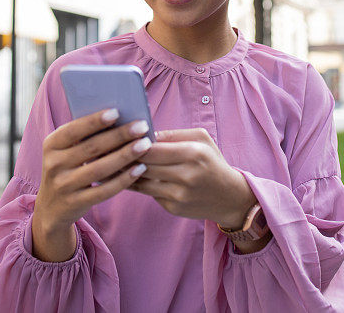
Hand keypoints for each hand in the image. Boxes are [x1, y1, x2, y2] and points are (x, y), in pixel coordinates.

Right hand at [31, 108, 152, 261]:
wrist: (51, 208)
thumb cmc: (67, 169)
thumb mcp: (65, 151)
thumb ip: (84, 137)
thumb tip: (119, 117)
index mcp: (51, 145)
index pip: (73, 130)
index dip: (94, 121)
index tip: (117, 111)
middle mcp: (54, 165)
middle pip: (91, 148)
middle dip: (119, 135)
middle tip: (142, 126)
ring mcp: (64, 186)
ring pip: (99, 169)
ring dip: (125, 156)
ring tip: (145, 145)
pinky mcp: (76, 203)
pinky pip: (104, 191)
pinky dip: (123, 179)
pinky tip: (140, 168)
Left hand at [130, 128, 256, 228]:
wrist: (229, 197)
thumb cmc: (212, 162)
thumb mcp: (201, 140)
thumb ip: (173, 134)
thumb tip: (145, 134)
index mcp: (194, 154)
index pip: (153, 149)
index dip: (135, 144)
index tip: (124, 138)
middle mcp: (187, 176)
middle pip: (145, 165)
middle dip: (128, 158)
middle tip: (114, 150)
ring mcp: (179, 195)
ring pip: (142, 181)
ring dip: (129, 172)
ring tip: (118, 163)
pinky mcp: (173, 208)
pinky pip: (149, 194)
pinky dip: (140, 185)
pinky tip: (132, 177)